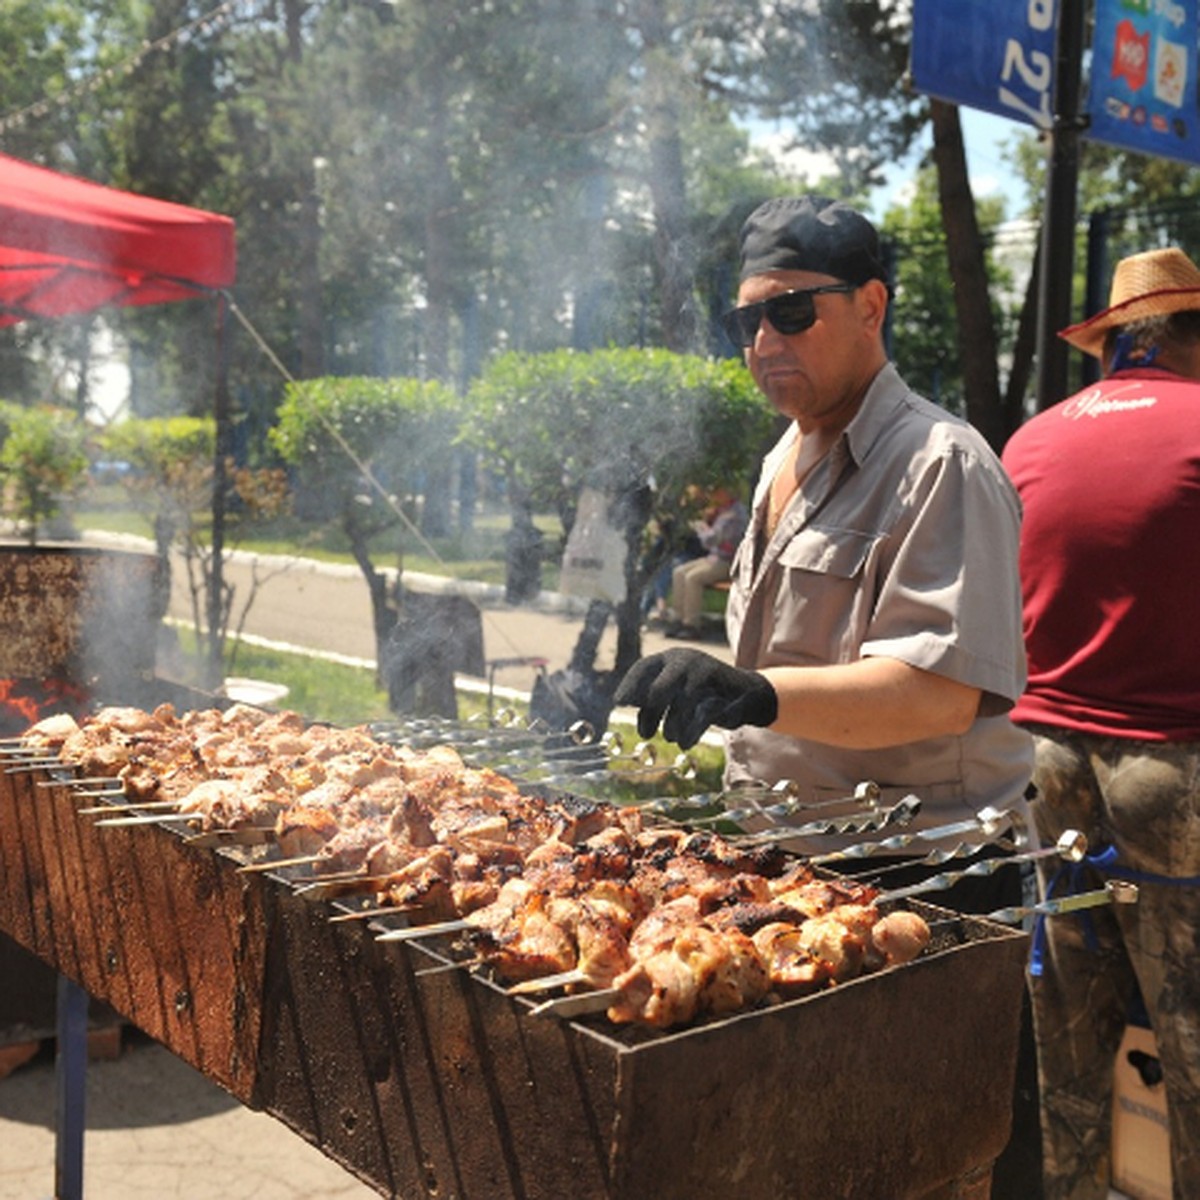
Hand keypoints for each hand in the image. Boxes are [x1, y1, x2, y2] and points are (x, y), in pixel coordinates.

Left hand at [613, 648, 777, 748]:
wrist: (745, 694)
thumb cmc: (700, 694)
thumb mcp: (674, 690)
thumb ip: (651, 696)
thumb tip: (622, 703)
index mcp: (670, 658)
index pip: (643, 668)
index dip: (629, 685)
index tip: (619, 704)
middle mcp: (686, 661)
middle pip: (660, 689)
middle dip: (651, 714)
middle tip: (645, 735)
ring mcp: (706, 674)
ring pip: (681, 703)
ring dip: (672, 725)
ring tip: (670, 737)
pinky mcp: (723, 692)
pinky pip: (702, 715)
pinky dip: (691, 732)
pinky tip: (685, 743)